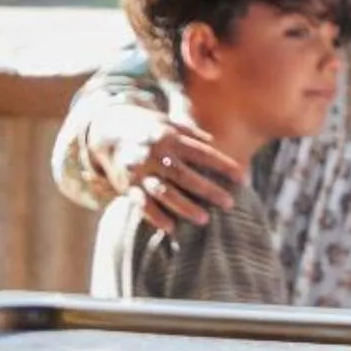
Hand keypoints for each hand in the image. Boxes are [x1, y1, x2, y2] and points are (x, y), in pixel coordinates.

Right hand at [90, 104, 243, 236]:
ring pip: (164, 192)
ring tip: (204, 220)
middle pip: (185, 176)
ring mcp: (140, 172)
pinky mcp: (127, 186)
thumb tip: (213, 143)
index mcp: (170, 137)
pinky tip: (171, 228)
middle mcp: (155, 155)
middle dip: (208, 190)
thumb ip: (190, 133)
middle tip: (230, 203)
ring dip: (184, 207)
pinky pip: (141, 204)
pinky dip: (155, 216)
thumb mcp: (168, 122)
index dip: (224, 166)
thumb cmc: (147, 127)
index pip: (202, 153)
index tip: (243, 178)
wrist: (107, 130)